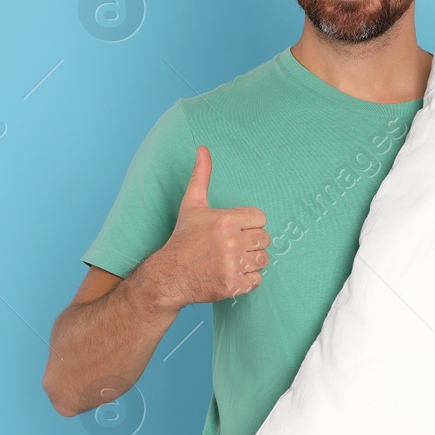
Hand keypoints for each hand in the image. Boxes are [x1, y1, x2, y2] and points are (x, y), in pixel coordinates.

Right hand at [149, 145, 269, 308]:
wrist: (170, 275)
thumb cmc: (184, 238)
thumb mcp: (192, 204)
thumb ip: (202, 175)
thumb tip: (203, 148)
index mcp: (225, 220)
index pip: (261, 218)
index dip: (249, 223)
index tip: (234, 229)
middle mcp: (231, 242)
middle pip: (265, 238)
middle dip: (251, 242)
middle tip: (233, 246)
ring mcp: (232, 265)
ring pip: (263, 259)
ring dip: (251, 260)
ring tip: (233, 259)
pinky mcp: (233, 285)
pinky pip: (258, 279)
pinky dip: (248, 278)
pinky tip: (232, 273)